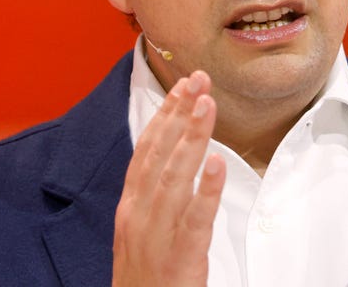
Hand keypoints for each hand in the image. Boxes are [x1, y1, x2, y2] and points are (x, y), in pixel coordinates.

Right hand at [113, 71, 224, 286]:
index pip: (147, 151)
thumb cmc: (145, 280)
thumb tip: (174, 163)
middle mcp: (139, 216)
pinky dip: (205, 190)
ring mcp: (157, 236)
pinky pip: (195, 219)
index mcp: (130, 207)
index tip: (181, 86)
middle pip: (159, 156)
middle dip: (179, 114)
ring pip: (175, 179)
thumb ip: (154, 199)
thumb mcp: (141, 233)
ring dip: (192, 138)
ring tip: (207, 106)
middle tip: (199, 80)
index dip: (164, 116)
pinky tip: (217, 164)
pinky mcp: (180, 258)